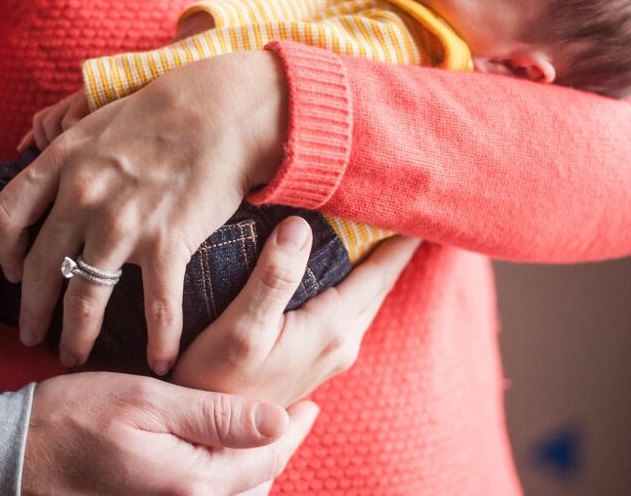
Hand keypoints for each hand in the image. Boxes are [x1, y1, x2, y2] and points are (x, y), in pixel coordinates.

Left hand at [0, 52, 286, 373]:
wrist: (224, 108)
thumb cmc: (167, 106)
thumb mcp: (100, 116)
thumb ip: (69, 145)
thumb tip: (42, 155)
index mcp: (62, 161)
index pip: (6, 216)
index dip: (4, 252)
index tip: (13, 271)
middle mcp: (82, 197)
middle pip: (39, 269)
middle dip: (32, 310)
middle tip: (31, 334)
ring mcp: (123, 224)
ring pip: (86, 298)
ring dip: (76, 336)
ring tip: (73, 357)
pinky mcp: (167, 243)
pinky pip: (157, 306)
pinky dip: (159, 340)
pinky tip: (160, 360)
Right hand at [21, 371, 318, 494]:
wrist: (12, 458)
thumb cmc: (73, 419)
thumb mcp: (147, 401)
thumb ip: (215, 416)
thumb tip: (278, 421)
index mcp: (193, 483)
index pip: (266, 458)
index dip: (293, 430)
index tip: (310, 405)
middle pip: (255, 486)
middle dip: (279, 452)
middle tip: (294, 415)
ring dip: (255, 470)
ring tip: (266, 436)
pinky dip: (226, 485)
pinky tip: (223, 460)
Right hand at [173, 217, 420, 405]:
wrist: (206, 431)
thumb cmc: (215, 378)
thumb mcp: (242, 327)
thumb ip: (274, 277)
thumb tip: (299, 226)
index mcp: (333, 328)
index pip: (383, 271)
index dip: (404, 236)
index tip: (425, 200)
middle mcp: (342, 341)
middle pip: (381, 281)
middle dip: (395, 242)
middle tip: (403, 200)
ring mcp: (331, 352)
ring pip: (366, 293)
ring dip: (375, 259)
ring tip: (379, 222)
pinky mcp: (315, 356)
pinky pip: (348, 305)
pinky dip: (354, 276)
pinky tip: (342, 260)